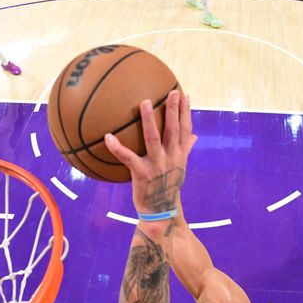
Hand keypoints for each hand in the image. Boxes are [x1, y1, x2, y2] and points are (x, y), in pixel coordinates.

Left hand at [105, 91, 196, 214]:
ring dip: (149, 120)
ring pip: (153, 139)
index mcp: (180, 154)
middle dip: (174, 110)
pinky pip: (128, 158)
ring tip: (145, 102)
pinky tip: (108, 137)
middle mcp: (171, 157)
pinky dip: (117, 148)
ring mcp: (157, 165)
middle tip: (172, 92)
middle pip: (173, 130)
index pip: (185, 129)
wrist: (161, 210)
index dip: (186, 111)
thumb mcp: (181, 167)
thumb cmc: (169, 184)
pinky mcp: (141, 173)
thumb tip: (195, 135)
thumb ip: (187, 149)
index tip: (185, 94)